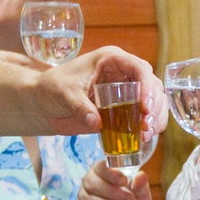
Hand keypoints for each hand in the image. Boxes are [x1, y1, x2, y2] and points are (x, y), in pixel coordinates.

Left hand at [35, 46, 161, 136]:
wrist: (43, 103)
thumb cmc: (52, 88)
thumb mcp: (63, 94)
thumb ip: (80, 107)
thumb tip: (96, 123)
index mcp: (112, 60)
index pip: (139, 68)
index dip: (147, 87)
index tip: (145, 107)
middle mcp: (124, 73)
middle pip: (152, 86)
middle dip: (154, 107)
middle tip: (146, 126)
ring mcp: (127, 92)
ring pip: (154, 102)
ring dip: (155, 119)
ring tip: (146, 135)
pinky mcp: (124, 109)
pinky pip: (144, 117)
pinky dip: (148, 127)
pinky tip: (144, 139)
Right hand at [74, 159, 151, 199]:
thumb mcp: (142, 193)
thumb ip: (141, 185)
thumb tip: (140, 177)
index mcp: (103, 170)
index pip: (101, 167)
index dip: (111, 173)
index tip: (124, 181)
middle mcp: (90, 181)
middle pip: (93, 183)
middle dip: (113, 192)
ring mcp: (83, 197)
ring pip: (87, 199)